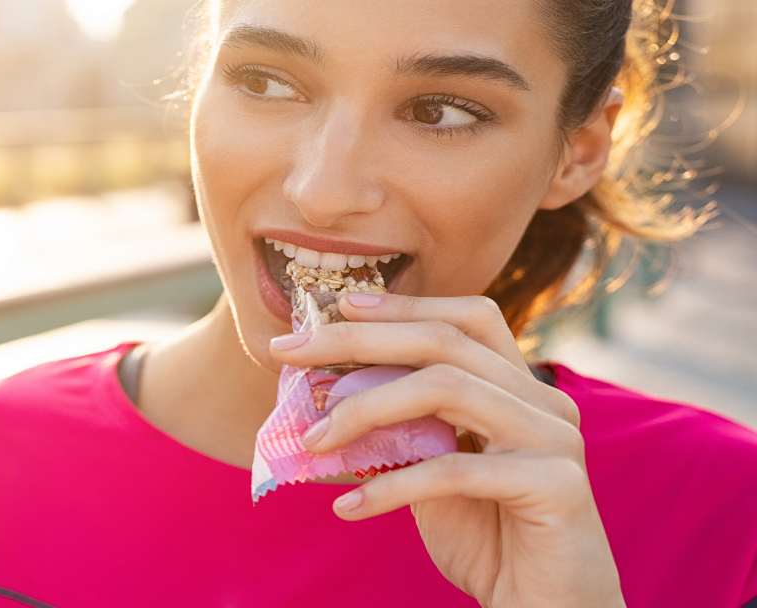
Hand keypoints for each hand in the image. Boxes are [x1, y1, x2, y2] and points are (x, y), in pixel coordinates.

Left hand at [268, 293, 624, 607]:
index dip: (403, 305)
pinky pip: (454, 469)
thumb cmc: (488, 539)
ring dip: (364, 408)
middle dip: (357, 339)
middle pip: (445, 342)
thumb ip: (401, 428)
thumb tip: (324, 392)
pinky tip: (349, 506)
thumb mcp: (432, 470)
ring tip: (311, 440)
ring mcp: (555, 439)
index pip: (467, 318)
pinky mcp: (555, 486)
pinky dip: (391, 485)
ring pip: (446, 388)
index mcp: (520, 388)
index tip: (338, 304)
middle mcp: (544, 401)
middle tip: (288, 350)